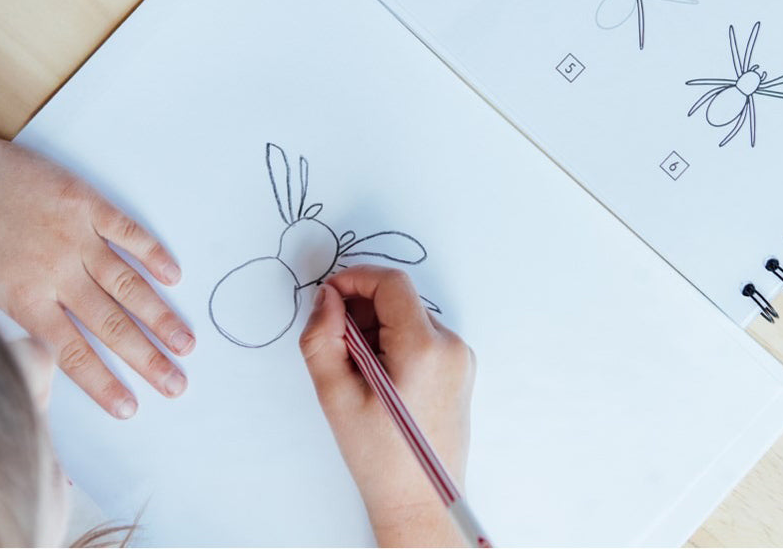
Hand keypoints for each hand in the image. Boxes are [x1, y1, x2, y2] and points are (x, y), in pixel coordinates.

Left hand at [0, 110, 193, 418]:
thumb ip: (16, 315)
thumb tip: (49, 343)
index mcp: (24, 300)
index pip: (73, 354)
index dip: (104, 383)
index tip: (131, 407)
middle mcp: (56, 274)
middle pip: (111, 325)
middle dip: (148, 358)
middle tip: (177, 383)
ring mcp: (76, 237)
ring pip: (128, 285)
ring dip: (160, 316)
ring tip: (186, 342)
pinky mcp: (86, 203)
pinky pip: (128, 232)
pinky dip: (153, 254)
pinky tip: (174, 275)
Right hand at [299, 266, 474, 547]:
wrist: (420, 503)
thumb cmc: (380, 458)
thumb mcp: (336, 396)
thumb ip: (322, 338)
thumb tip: (327, 297)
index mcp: (424, 348)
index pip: (391, 283)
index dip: (355, 279)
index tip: (328, 296)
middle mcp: (451, 345)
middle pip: (399, 300)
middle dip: (362, 311)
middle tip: (338, 347)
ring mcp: (460, 357)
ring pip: (408, 318)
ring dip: (377, 330)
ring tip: (359, 374)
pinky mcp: (461, 369)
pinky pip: (422, 337)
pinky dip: (395, 344)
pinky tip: (380, 380)